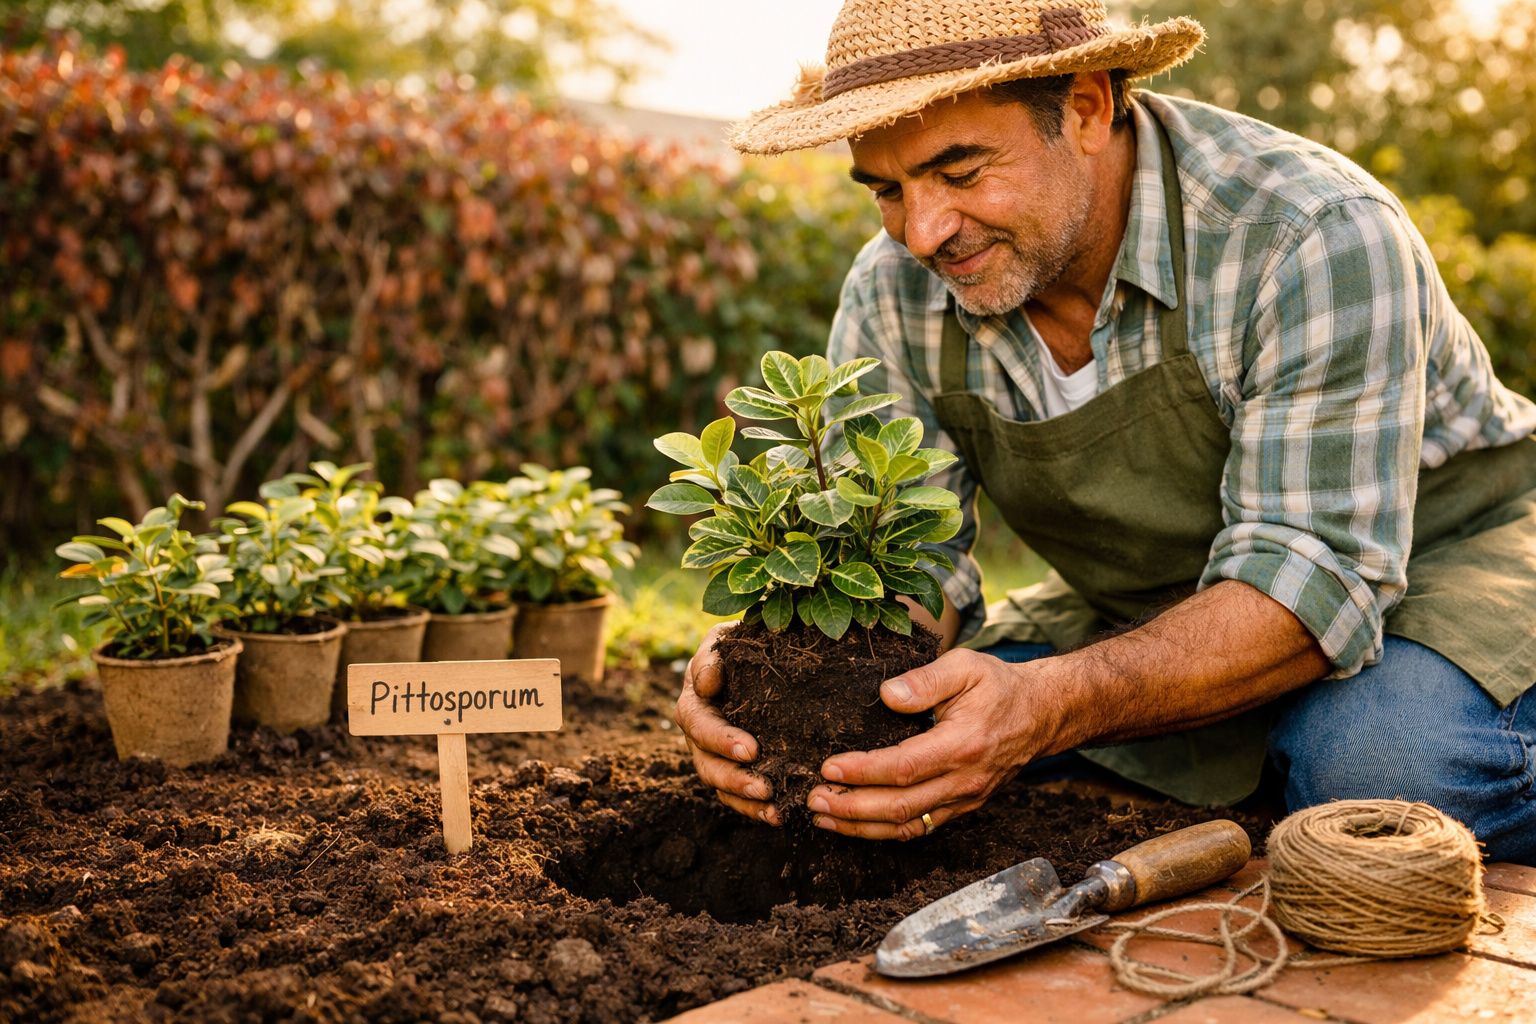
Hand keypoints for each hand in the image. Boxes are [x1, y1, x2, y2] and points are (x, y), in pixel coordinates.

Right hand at [673, 622, 781, 825]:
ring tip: (774, 807)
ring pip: (721, 786)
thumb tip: (708, 684)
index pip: (699, 725)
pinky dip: (755, 808)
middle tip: (764, 786)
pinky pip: (738, 796)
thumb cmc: (741, 643)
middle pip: (707, 764)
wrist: (756, 656)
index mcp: (694, 701)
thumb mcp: (724, 639)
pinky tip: (780, 815)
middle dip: (735, 778)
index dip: (721, 740)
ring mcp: (715, 754)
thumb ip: (713, 656)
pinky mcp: (734, 768)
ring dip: (746, 799)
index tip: (751, 749)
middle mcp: (699, 734)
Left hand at [806, 649, 1059, 839]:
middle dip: (851, 808)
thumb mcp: (965, 666)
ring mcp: (965, 799)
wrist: (1042, 714)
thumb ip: (926, 679)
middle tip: (814, 800)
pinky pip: (921, 828)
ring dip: (862, 827)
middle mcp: (964, 780)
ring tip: (824, 818)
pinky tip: (857, 825)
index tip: (828, 767)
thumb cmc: (999, 686)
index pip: (903, 767)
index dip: (862, 772)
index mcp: (962, 744)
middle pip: (900, 807)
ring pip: (908, 826)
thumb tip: (886, 694)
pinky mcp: (963, 807)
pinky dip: (886, 832)